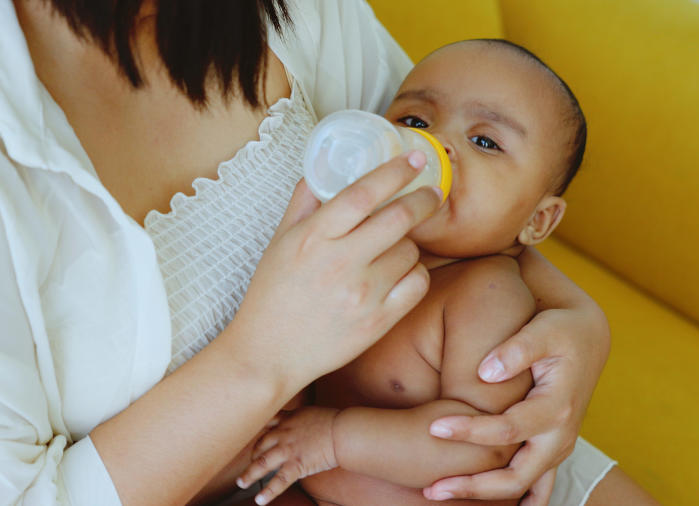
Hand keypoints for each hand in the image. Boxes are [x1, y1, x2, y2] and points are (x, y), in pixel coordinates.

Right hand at [231, 151, 440, 388]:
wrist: (268, 355)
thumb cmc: (271, 296)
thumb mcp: (279, 243)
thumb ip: (303, 204)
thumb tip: (320, 168)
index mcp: (313, 238)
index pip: (363, 193)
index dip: (393, 172)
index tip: (412, 159)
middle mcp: (339, 263)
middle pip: (399, 218)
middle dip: (423, 199)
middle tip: (431, 192)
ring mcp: (362, 295)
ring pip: (410, 251)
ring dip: (409, 242)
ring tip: (394, 246)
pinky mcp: (377, 322)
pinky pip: (417, 285)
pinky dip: (415, 273)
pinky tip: (403, 272)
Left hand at [237, 406, 340, 504]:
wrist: (343, 431)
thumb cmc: (333, 421)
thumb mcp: (311, 412)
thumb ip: (299, 419)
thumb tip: (299, 423)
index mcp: (287, 419)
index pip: (266, 424)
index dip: (257, 431)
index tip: (252, 436)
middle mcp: (283, 434)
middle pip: (260, 444)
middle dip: (253, 453)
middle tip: (250, 460)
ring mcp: (287, 450)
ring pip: (261, 463)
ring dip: (249, 475)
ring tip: (241, 482)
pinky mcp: (296, 465)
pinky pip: (279, 481)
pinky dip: (268, 492)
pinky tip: (260, 500)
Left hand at [424, 307, 609, 504]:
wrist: (587, 339)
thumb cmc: (560, 330)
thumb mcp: (543, 330)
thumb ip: (517, 349)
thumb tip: (486, 372)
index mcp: (557, 407)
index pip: (509, 429)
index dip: (471, 431)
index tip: (434, 426)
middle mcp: (560, 436)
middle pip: (517, 477)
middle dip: (474, 486)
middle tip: (432, 488)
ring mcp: (558, 447)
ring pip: (523, 487)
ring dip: (484, 495)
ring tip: (439, 493)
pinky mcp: (551, 448)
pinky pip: (536, 487)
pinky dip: (515, 501)